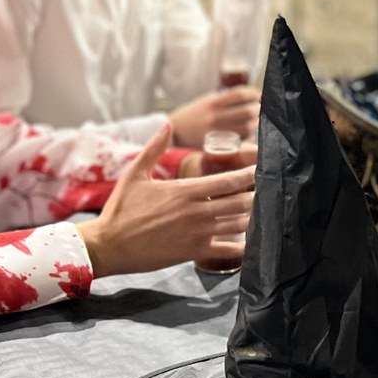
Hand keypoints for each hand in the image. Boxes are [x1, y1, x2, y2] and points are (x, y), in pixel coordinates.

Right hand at [75, 122, 255, 276]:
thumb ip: (154, 148)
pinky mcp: (194, 252)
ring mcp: (197, 234)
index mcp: (185, 190)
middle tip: (269, 191)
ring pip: (238, 225)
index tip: (262, 169)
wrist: (108, 245)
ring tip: (264, 211)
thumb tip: (167, 124)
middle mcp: (196, 212)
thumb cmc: (121, 209)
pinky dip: (243, 246)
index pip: (228, 181)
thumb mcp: (134, 174)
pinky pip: (227, 250)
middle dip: (257, 196)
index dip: (249, 175)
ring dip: (252, 218)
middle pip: (240, 202)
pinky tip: (251, 242)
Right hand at [169, 87, 260, 145]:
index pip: (240, 94)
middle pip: (247, 112)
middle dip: (258, 109)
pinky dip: (249, 137)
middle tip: (260, 109)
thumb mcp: (204, 102)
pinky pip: (240, 141)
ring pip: (247, 127)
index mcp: (212, 102)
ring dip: (256, 123)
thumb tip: (248, 96)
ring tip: (257, 121)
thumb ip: (223, 99)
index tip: (258, 95)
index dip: (253, 94)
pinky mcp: (218, 145)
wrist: (173, 133)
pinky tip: (250, 134)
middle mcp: (215, 117)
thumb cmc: (191, 116)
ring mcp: (217, 132)